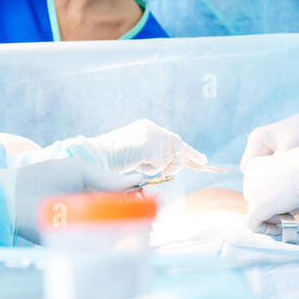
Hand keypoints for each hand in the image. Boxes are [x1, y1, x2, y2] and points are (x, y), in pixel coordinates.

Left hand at [8, 157, 142, 242]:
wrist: (12, 195)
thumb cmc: (44, 176)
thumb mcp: (79, 171)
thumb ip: (107, 179)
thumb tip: (139, 180)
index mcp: (95, 194)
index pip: (126, 200)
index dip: (142, 200)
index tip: (155, 198)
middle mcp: (92, 213)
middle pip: (123, 220)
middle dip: (139, 220)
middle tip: (151, 218)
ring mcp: (84, 230)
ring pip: (113, 237)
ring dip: (128, 235)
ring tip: (141, 231)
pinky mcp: (73, 246)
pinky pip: (96, 251)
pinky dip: (110, 249)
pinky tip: (120, 244)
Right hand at [70, 119, 219, 175]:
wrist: (94, 157)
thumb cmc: (111, 161)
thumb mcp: (137, 156)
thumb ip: (153, 157)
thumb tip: (171, 165)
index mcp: (147, 129)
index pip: (174, 140)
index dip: (189, 152)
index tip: (204, 161)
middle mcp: (151, 128)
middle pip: (178, 147)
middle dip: (184, 160)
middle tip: (188, 167)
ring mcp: (151, 136)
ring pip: (171, 159)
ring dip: (160, 168)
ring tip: (140, 163)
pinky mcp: (150, 146)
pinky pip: (162, 165)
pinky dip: (151, 170)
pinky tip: (137, 163)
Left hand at [242, 144, 298, 234]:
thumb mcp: (291, 171)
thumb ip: (280, 183)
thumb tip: (282, 202)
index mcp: (255, 165)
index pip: (256, 186)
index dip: (268, 196)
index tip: (282, 202)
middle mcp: (248, 177)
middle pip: (255, 199)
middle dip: (270, 207)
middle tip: (286, 211)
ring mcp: (251, 192)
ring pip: (256, 211)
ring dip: (272, 216)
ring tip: (289, 214)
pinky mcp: (256, 207)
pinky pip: (253, 225)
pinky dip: (265, 229)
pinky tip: (279, 229)